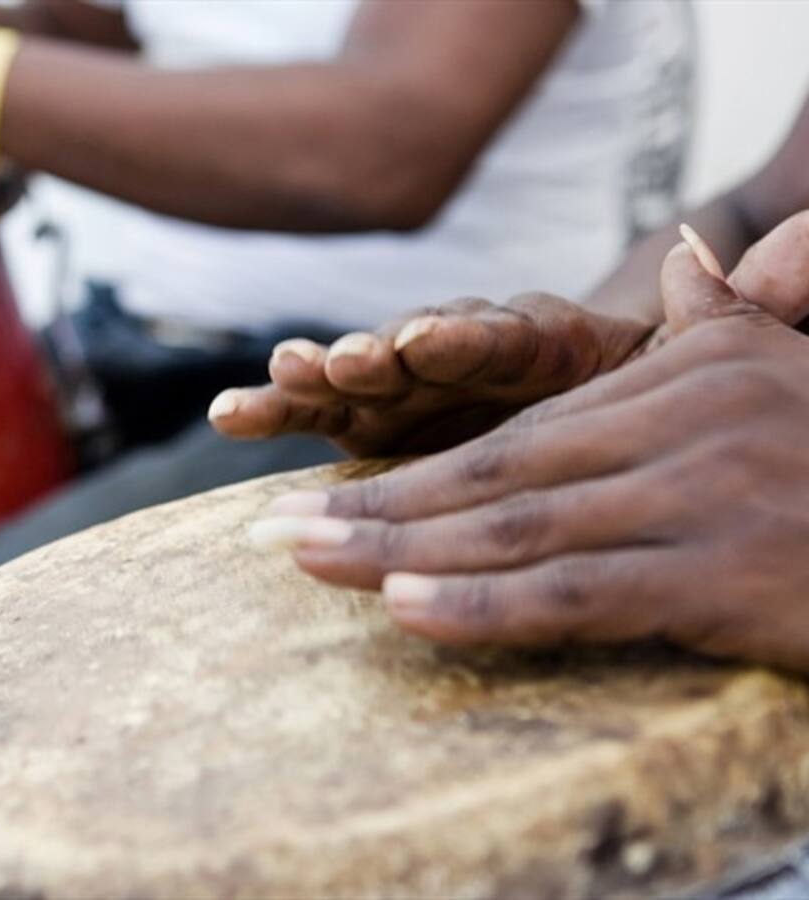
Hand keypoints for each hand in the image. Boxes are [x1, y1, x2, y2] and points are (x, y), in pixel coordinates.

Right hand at [210, 296, 653, 456]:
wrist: (573, 391)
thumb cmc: (625, 382)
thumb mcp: (671, 352)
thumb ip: (692, 313)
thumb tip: (706, 249)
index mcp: (537, 340)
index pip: (501, 333)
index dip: (465, 338)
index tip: (429, 339)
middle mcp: (461, 353)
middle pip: (411, 350)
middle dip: (376, 357)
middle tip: (342, 363)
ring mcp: (407, 384)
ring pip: (355, 378)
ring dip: (317, 380)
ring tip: (277, 380)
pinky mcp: (368, 419)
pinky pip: (318, 415)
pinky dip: (281, 414)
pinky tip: (233, 416)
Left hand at [249, 213, 808, 670]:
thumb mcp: (789, 368)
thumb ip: (727, 317)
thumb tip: (693, 256)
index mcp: (673, 380)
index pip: (515, 434)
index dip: (416, 471)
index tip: (331, 493)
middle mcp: (677, 427)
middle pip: (494, 477)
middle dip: (380, 512)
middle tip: (282, 535)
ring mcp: (698, 500)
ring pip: (518, 531)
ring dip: (402, 555)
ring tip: (312, 568)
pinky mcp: (723, 576)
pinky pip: (582, 592)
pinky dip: (490, 604)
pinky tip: (410, 616)